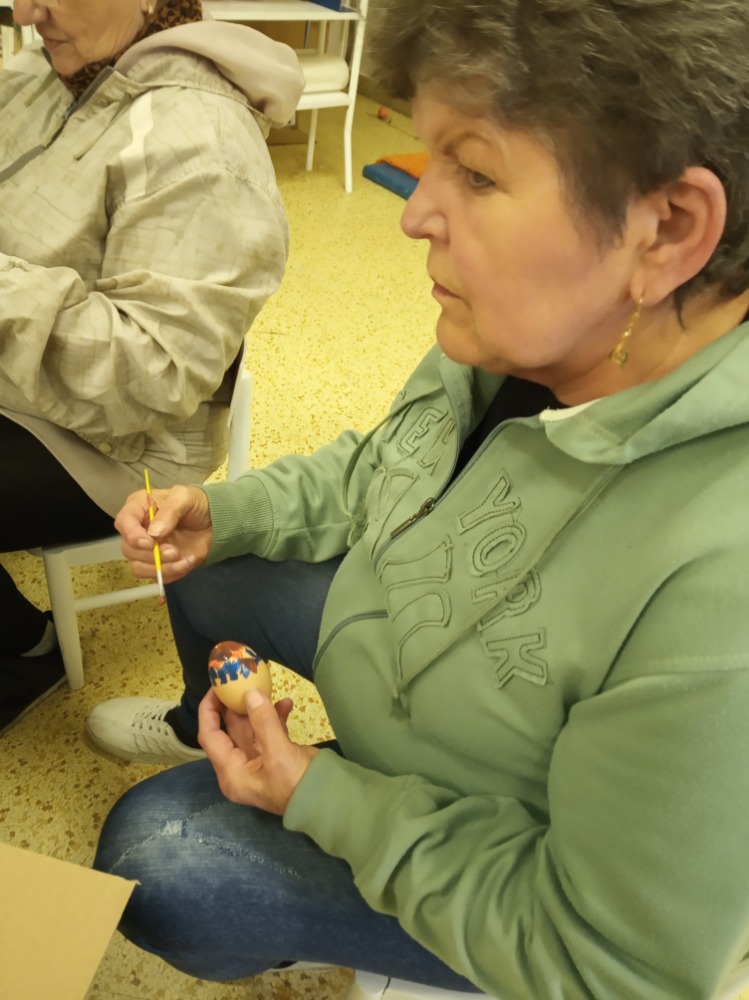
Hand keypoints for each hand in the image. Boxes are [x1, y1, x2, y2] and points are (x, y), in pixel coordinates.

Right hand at [114, 484, 212, 582]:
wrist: (216, 522)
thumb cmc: (197, 504)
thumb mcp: (185, 498)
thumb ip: (169, 512)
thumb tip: (154, 533)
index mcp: (139, 508)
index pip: (123, 523)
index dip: (132, 535)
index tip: (150, 543)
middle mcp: (139, 530)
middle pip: (128, 549)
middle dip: (151, 555)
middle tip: (174, 551)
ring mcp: (149, 550)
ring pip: (139, 567)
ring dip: (161, 567)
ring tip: (183, 560)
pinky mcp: (161, 564)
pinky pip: (157, 576)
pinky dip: (173, 573)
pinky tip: (188, 562)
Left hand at [198, 688, 317, 814]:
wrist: (326, 801)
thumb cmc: (295, 783)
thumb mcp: (277, 753)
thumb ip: (263, 721)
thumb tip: (250, 693)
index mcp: (231, 771)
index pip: (209, 736)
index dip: (209, 710)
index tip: (216, 687)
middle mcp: (240, 766)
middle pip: (230, 730)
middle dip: (235, 704)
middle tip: (240, 680)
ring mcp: (259, 760)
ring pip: (251, 727)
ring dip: (258, 708)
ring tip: (265, 687)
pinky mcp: (277, 756)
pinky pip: (270, 731)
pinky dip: (276, 716)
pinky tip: (287, 703)